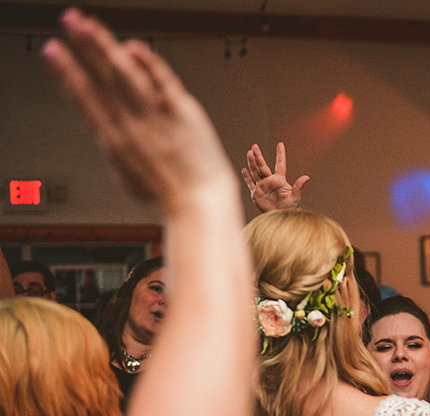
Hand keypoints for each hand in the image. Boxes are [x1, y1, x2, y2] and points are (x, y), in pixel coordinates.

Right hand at [42, 9, 234, 213]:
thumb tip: (93, 120)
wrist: (199, 203)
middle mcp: (132, 126)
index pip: (85, 98)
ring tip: (89, 25)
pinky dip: (149, 64)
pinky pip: (163, 83)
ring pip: (127, 75)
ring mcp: (157, 118)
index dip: (67, 72)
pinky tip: (134, 48)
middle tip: (68, 21)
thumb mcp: (125, 172)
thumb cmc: (166, 192)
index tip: (53, 50)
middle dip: (85, 48)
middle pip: (104, 79)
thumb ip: (109, 141)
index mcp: (114, 140)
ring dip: (107, 47)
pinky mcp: (183, 115)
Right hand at [241, 141, 309, 211]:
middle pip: (263, 166)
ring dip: (252, 163)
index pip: (280, 164)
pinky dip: (246, 176)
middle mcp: (270, 181)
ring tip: (249, 153)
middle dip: (258, 156)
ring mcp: (262, 186)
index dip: (280, 154)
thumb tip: (307, 177)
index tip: (280, 144)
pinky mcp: (256, 193)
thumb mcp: (295, 197)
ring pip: (255, 172)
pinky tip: (244, 169)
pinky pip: (250, 183)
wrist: (279, 217)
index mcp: (280, 180)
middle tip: (254, 146)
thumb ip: (299, 186)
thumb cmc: (289, 208)